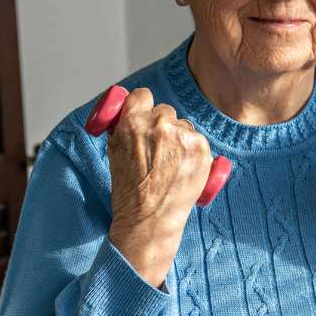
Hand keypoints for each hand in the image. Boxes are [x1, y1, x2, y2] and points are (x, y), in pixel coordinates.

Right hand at [105, 88, 211, 287]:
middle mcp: (159, 125)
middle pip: (164, 111)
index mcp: (132, 123)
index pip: (141, 95)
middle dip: (162, 126)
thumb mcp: (114, 154)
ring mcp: (183, 136)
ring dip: (179, 139)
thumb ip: (124, 130)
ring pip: (183, 125)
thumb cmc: (129, 192)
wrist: (149, 220)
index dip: (142, 107)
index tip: (144, 116)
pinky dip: (193, 152)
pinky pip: (197, 139)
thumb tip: (132, 115)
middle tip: (158, 151)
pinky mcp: (201, 148)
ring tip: (171, 166)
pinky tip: (183, 169)